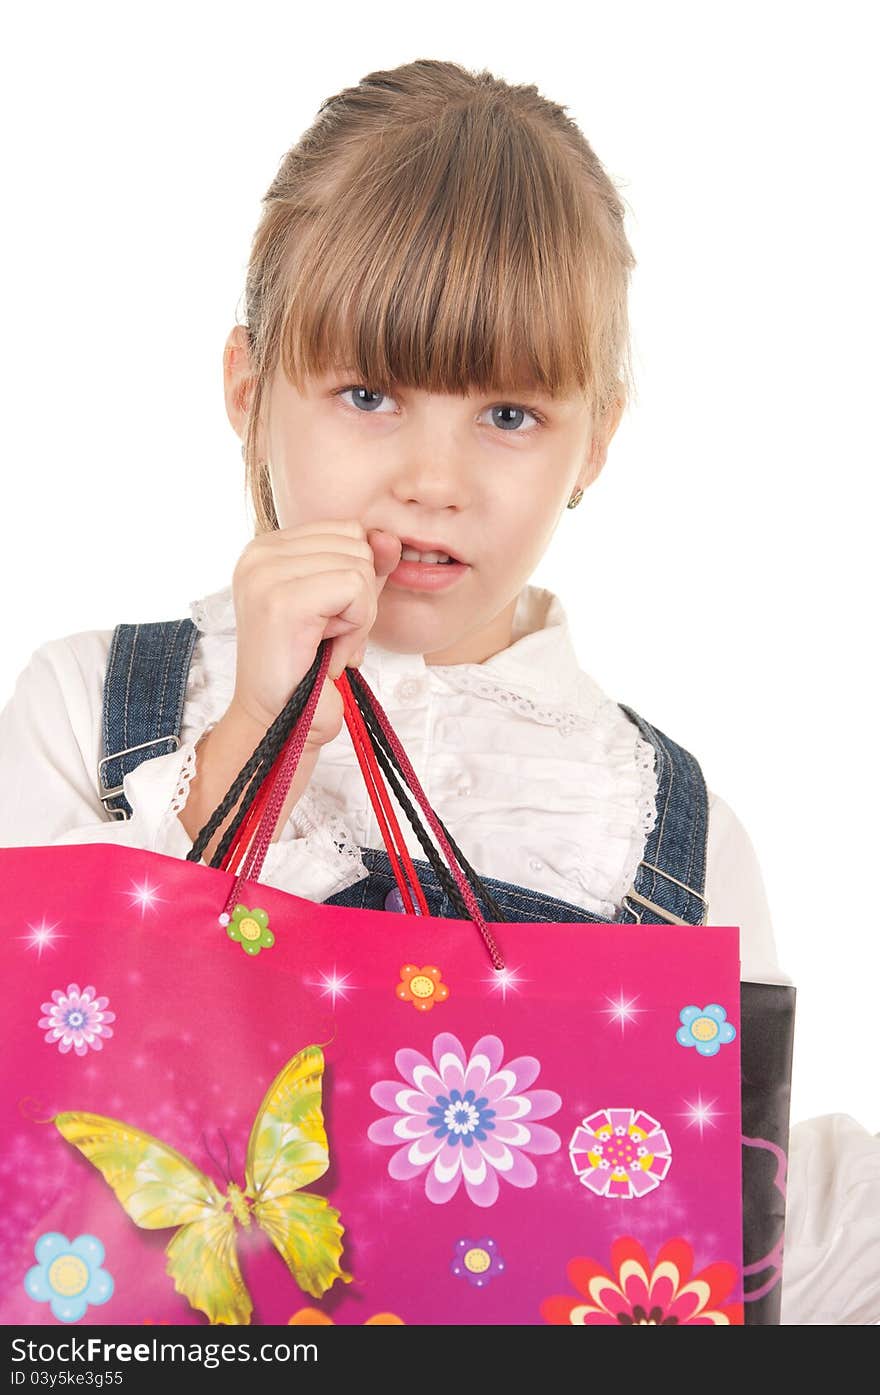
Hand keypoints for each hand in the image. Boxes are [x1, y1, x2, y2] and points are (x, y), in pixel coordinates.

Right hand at [228, 520, 401, 746]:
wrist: (278, 723)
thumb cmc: (309, 669)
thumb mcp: (344, 606)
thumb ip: (366, 568)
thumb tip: (389, 536)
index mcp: (267, 547)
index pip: (348, 530)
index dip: (355, 578)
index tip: (329, 621)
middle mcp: (259, 552)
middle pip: (357, 544)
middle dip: (360, 598)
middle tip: (329, 639)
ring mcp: (266, 573)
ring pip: (360, 567)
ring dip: (358, 617)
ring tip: (326, 646)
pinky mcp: (282, 599)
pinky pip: (355, 590)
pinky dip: (356, 628)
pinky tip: (330, 653)